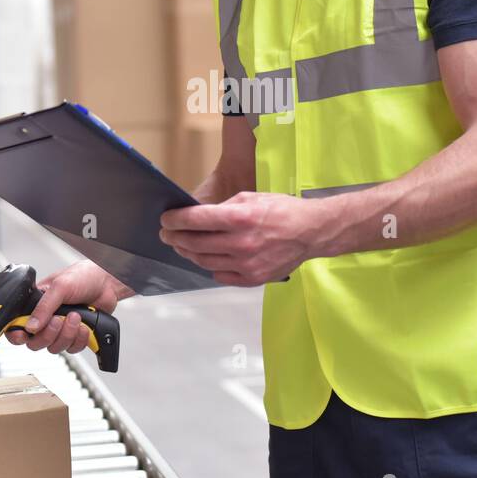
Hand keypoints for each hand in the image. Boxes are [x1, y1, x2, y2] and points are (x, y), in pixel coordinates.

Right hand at [5, 260, 129, 353]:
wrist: (107, 283)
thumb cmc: (83, 276)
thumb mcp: (60, 286)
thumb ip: (44, 306)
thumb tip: (30, 326)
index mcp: (36, 305)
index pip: (17, 326)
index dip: (17, 335)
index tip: (23, 335)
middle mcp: (46, 319)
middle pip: (36, 343)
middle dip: (49, 334)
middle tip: (59, 320)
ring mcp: (61, 329)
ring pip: (54, 348)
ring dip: (67, 335)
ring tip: (76, 317)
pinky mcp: (75, 335)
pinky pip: (72, 348)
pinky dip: (79, 339)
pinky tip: (85, 326)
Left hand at [159, 190, 325, 286]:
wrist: (311, 232)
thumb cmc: (282, 210)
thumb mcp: (251, 197)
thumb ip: (224, 208)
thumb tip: (198, 215)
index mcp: (240, 218)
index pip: (195, 220)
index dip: (175, 220)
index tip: (165, 220)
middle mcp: (241, 243)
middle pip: (195, 243)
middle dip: (175, 237)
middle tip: (167, 234)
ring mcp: (246, 264)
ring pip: (204, 261)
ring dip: (188, 253)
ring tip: (182, 245)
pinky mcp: (252, 279)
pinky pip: (220, 275)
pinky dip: (209, 266)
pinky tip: (205, 258)